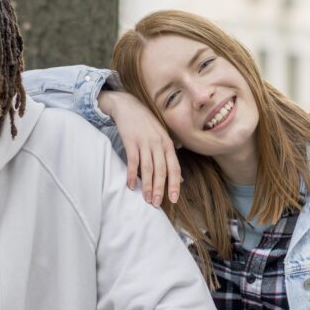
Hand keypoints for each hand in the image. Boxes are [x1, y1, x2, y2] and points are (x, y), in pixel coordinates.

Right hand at [98, 90, 181, 205]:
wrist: (128, 106)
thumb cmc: (147, 124)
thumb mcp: (162, 138)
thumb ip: (171, 158)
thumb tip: (181, 179)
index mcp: (168, 144)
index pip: (174, 168)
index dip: (174, 185)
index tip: (174, 199)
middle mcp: (158, 144)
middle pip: (162, 170)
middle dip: (160, 189)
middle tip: (157, 204)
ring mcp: (144, 142)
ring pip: (148, 168)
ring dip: (147, 186)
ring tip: (146, 199)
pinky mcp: (130, 141)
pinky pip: (133, 161)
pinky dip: (132, 174)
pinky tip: (131, 185)